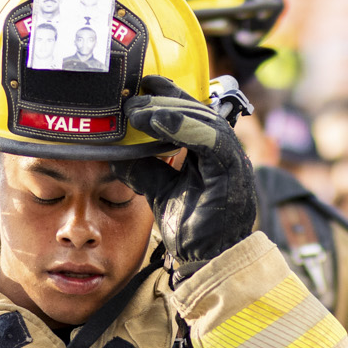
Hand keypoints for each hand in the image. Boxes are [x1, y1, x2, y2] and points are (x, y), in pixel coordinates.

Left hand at [120, 76, 258, 276]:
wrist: (207, 262)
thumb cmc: (191, 229)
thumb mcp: (161, 192)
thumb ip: (145, 170)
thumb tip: (115, 152)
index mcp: (210, 154)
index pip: (192, 114)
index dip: (169, 96)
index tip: (142, 85)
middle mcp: (224, 153)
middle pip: (198, 111)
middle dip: (165, 99)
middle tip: (133, 96)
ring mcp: (232, 161)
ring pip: (204, 120)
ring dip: (169, 111)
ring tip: (138, 110)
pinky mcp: (233, 173)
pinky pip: (211, 140)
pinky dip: (183, 127)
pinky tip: (156, 123)